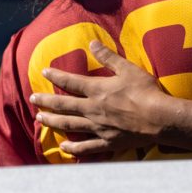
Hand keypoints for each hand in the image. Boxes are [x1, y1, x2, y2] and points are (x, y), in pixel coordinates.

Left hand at [31, 41, 167, 156]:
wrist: (158, 118)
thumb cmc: (145, 91)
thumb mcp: (128, 69)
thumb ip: (108, 57)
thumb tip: (92, 43)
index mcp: (97, 90)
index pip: (70, 82)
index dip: (56, 76)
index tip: (44, 72)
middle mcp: (92, 109)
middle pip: (63, 105)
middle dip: (46, 101)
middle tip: (33, 99)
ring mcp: (98, 127)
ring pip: (69, 125)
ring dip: (53, 121)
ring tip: (40, 120)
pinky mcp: (107, 142)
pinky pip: (85, 147)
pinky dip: (73, 148)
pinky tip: (63, 148)